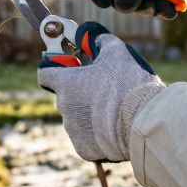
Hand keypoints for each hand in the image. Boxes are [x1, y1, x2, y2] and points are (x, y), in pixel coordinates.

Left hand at [38, 22, 163, 162]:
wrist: (142, 121)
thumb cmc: (128, 84)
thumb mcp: (117, 52)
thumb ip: (101, 41)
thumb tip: (95, 37)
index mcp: (66, 83)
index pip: (45, 74)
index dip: (54, 69)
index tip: (65, 69)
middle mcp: (63, 107)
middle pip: (64, 98)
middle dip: (79, 93)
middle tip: (101, 91)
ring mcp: (72, 129)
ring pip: (76, 119)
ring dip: (88, 115)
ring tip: (112, 112)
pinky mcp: (83, 149)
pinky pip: (85, 139)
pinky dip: (96, 135)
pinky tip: (113, 129)